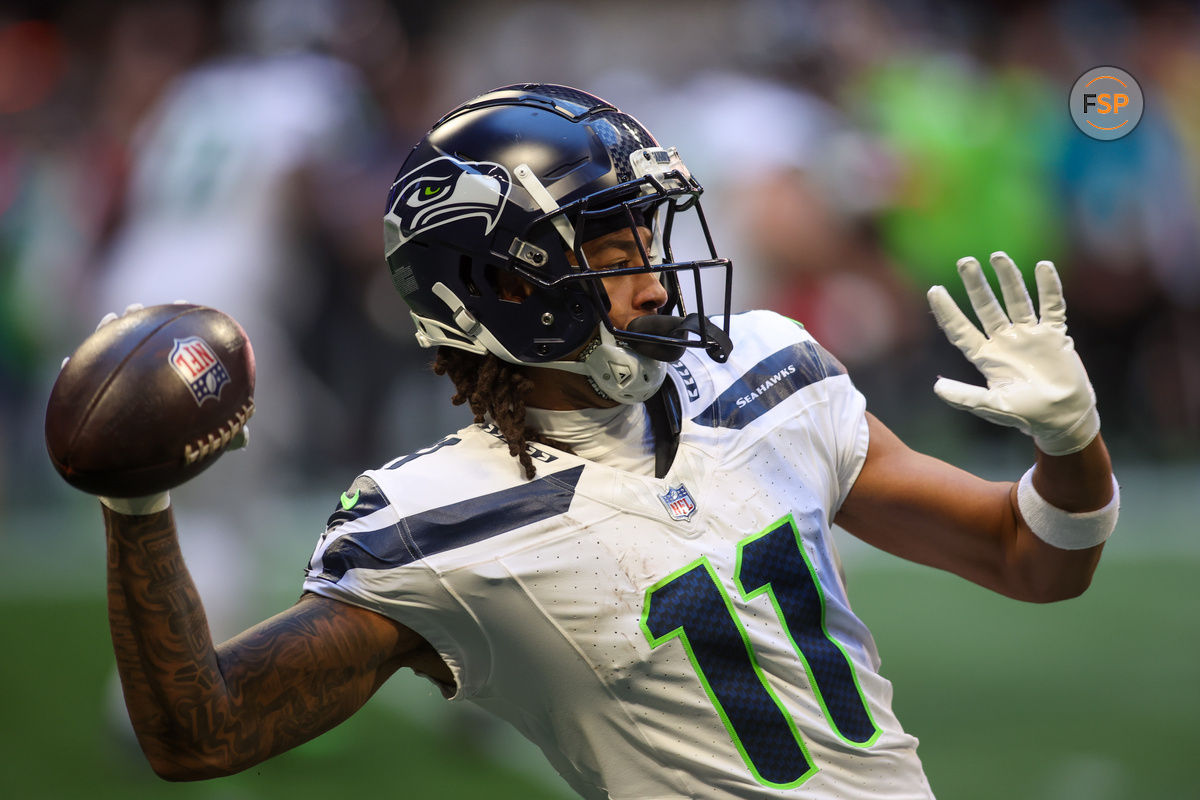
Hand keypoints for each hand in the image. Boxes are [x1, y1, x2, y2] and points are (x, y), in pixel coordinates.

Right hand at [80, 302, 248, 513]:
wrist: (153, 473)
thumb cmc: (185, 449)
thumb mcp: (209, 441)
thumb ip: (229, 437)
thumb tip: (243, 439)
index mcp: (175, 373)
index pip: (180, 338)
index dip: (182, 317)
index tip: (184, 303)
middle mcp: (148, 375)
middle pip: (141, 338)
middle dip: (138, 318)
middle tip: (136, 308)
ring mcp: (123, 385)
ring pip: (111, 353)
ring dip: (106, 332)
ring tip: (107, 320)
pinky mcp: (99, 401)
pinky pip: (79, 384)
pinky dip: (72, 372)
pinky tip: (68, 362)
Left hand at [926, 252, 1098, 455]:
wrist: (1064, 419)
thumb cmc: (1027, 416)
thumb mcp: (993, 407)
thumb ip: (966, 397)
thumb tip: (936, 388)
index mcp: (987, 358)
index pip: (961, 330)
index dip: (947, 312)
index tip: (934, 290)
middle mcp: (1005, 341)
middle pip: (986, 307)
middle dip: (976, 285)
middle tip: (964, 262)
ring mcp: (1030, 336)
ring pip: (1017, 300)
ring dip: (1008, 279)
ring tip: (998, 257)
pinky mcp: (1054, 336)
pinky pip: (1052, 306)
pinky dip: (1049, 287)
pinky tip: (1043, 267)